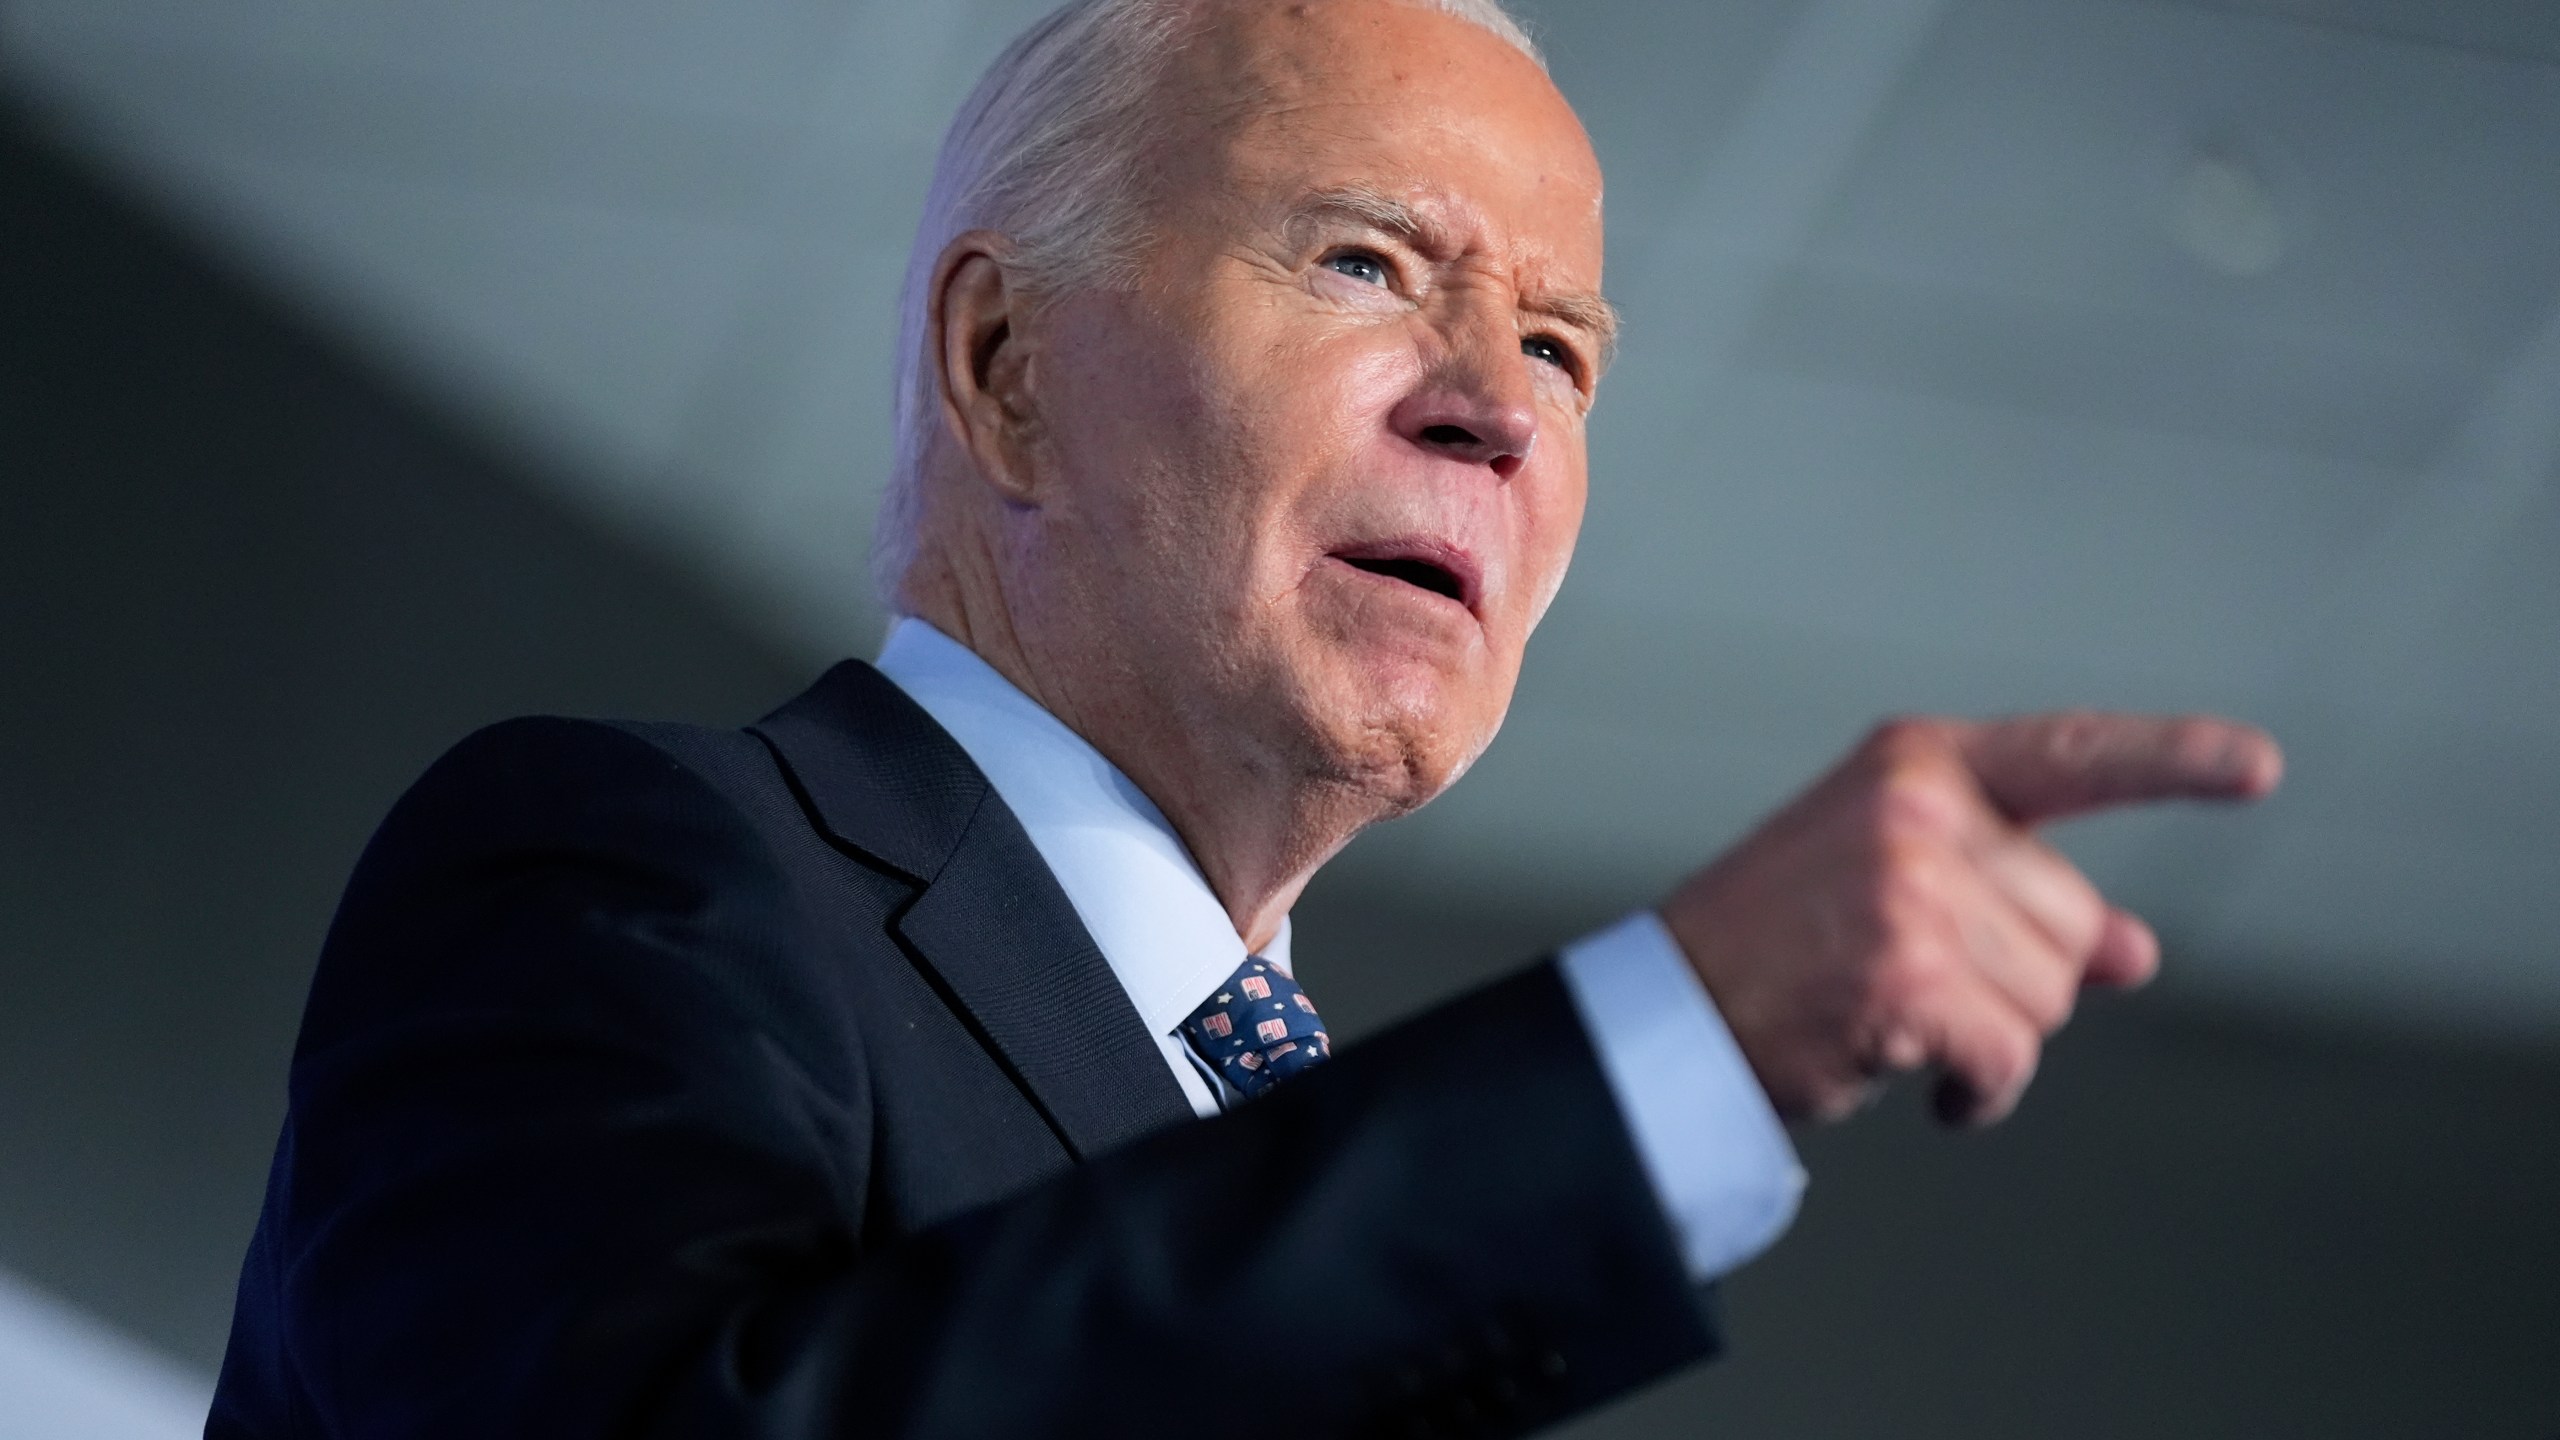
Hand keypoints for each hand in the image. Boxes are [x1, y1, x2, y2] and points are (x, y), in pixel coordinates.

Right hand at [1659, 713, 2281, 1126]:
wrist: (1666, 1016)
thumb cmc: (1772, 949)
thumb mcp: (1891, 886)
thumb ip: (2015, 900)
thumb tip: (2135, 952)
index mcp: (1914, 763)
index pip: (2071, 755)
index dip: (2173, 760)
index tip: (2256, 767)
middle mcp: (1918, 809)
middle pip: (2072, 919)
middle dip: (2020, 976)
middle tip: (1914, 982)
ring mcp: (1914, 888)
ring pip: (2050, 995)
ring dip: (1990, 1036)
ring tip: (1895, 1021)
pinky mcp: (1911, 975)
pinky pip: (2010, 1057)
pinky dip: (1977, 1091)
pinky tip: (1918, 1077)